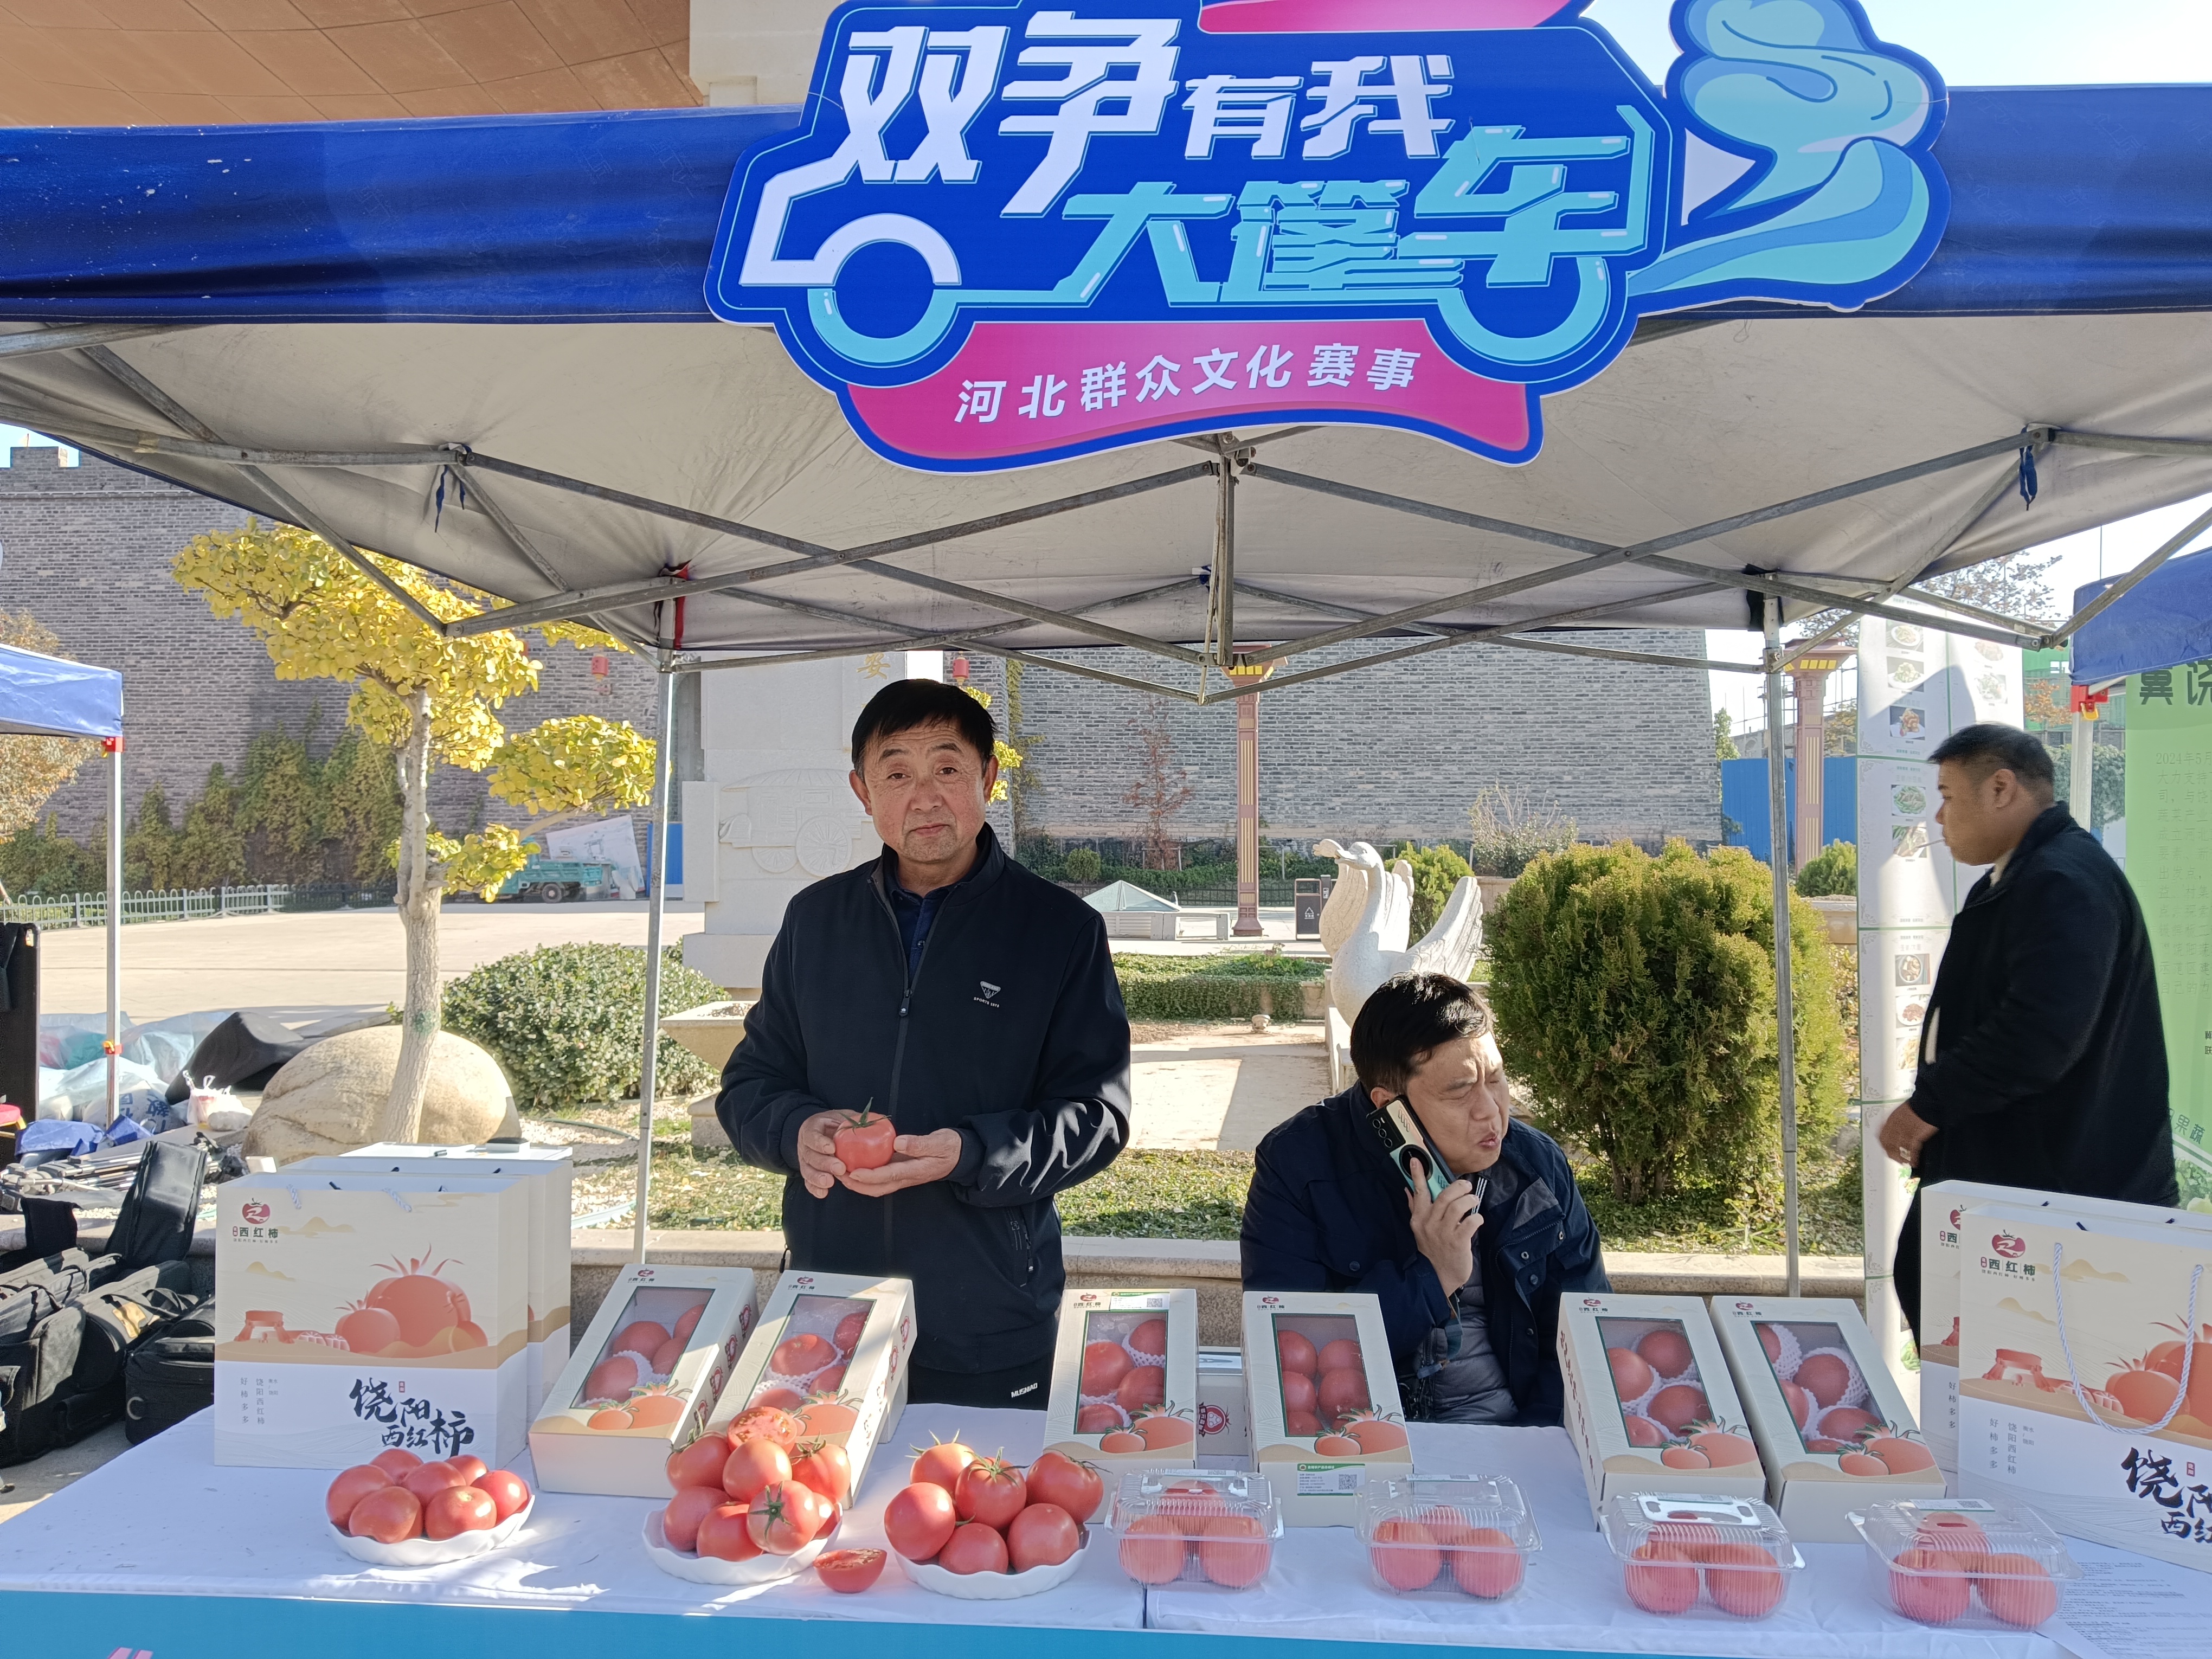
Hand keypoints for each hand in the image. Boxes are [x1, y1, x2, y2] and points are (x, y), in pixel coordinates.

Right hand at [794, 1109, 851, 1198]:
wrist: (822, 1132)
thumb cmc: (836, 1124)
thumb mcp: (842, 1116)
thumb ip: (854, 1120)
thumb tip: (878, 1121)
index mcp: (811, 1128)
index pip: (812, 1135)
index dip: (819, 1142)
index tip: (832, 1148)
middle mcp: (805, 1145)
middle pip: (810, 1156)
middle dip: (824, 1163)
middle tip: (839, 1168)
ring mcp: (805, 1160)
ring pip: (807, 1170)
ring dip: (818, 1178)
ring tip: (829, 1182)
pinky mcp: (808, 1172)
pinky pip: (808, 1182)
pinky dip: (814, 1188)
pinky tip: (823, 1193)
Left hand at [838, 1128, 964, 1196]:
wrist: (959, 1156)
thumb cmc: (949, 1146)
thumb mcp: (939, 1142)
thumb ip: (919, 1144)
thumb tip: (897, 1142)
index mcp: (916, 1171)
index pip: (889, 1175)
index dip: (870, 1176)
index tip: (853, 1171)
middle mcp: (907, 1178)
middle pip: (879, 1188)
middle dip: (858, 1185)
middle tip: (839, 1175)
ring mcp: (903, 1178)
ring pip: (878, 1187)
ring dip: (859, 1184)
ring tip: (842, 1174)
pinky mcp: (901, 1174)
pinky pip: (881, 1179)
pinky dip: (866, 1177)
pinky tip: (855, 1167)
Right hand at [1407, 1165, 1480, 1296]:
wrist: (1438, 1277)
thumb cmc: (1432, 1251)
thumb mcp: (1420, 1229)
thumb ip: (1415, 1208)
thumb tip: (1408, 1190)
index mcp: (1420, 1218)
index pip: (1419, 1192)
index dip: (1418, 1175)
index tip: (1418, 1160)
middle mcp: (1430, 1223)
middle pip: (1444, 1196)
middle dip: (1458, 1187)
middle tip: (1466, 1185)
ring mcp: (1444, 1233)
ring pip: (1458, 1207)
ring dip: (1469, 1200)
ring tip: (1473, 1201)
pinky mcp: (1458, 1242)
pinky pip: (1470, 1223)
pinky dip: (1477, 1218)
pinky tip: (1477, 1220)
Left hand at [1878, 1102, 1937, 1168]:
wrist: (1928, 1103)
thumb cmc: (1918, 1106)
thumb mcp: (1902, 1112)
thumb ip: (1897, 1121)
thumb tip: (1897, 1130)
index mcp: (1891, 1120)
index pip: (1882, 1136)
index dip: (1884, 1145)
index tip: (1887, 1150)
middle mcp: (1895, 1127)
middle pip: (1888, 1145)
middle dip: (1891, 1154)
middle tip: (1897, 1160)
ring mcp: (1905, 1132)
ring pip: (1899, 1149)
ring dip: (1902, 1158)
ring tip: (1905, 1163)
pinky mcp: (1915, 1136)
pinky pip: (1912, 1150)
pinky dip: (1912, 1158)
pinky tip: (1914, 1162)